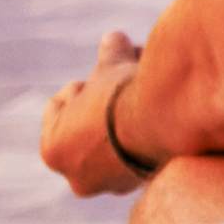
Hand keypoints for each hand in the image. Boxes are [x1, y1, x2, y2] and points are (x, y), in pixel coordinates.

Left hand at [39, 33, 150, 199]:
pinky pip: (141, 156)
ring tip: (153, 95)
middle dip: (107, 103)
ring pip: (114, 145)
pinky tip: (166, 115)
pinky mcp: (147, 184)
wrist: (168, 124)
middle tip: (129, 80)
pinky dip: (149, 137)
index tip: (102, 75)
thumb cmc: (126, 97)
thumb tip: (114, 38)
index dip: (82, 85)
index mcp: (54, 151)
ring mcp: (114, 185)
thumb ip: (110, 53)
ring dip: (128, 121)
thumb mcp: (113, 67)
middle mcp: (79, 178)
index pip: (59, 106)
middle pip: (86, 128)